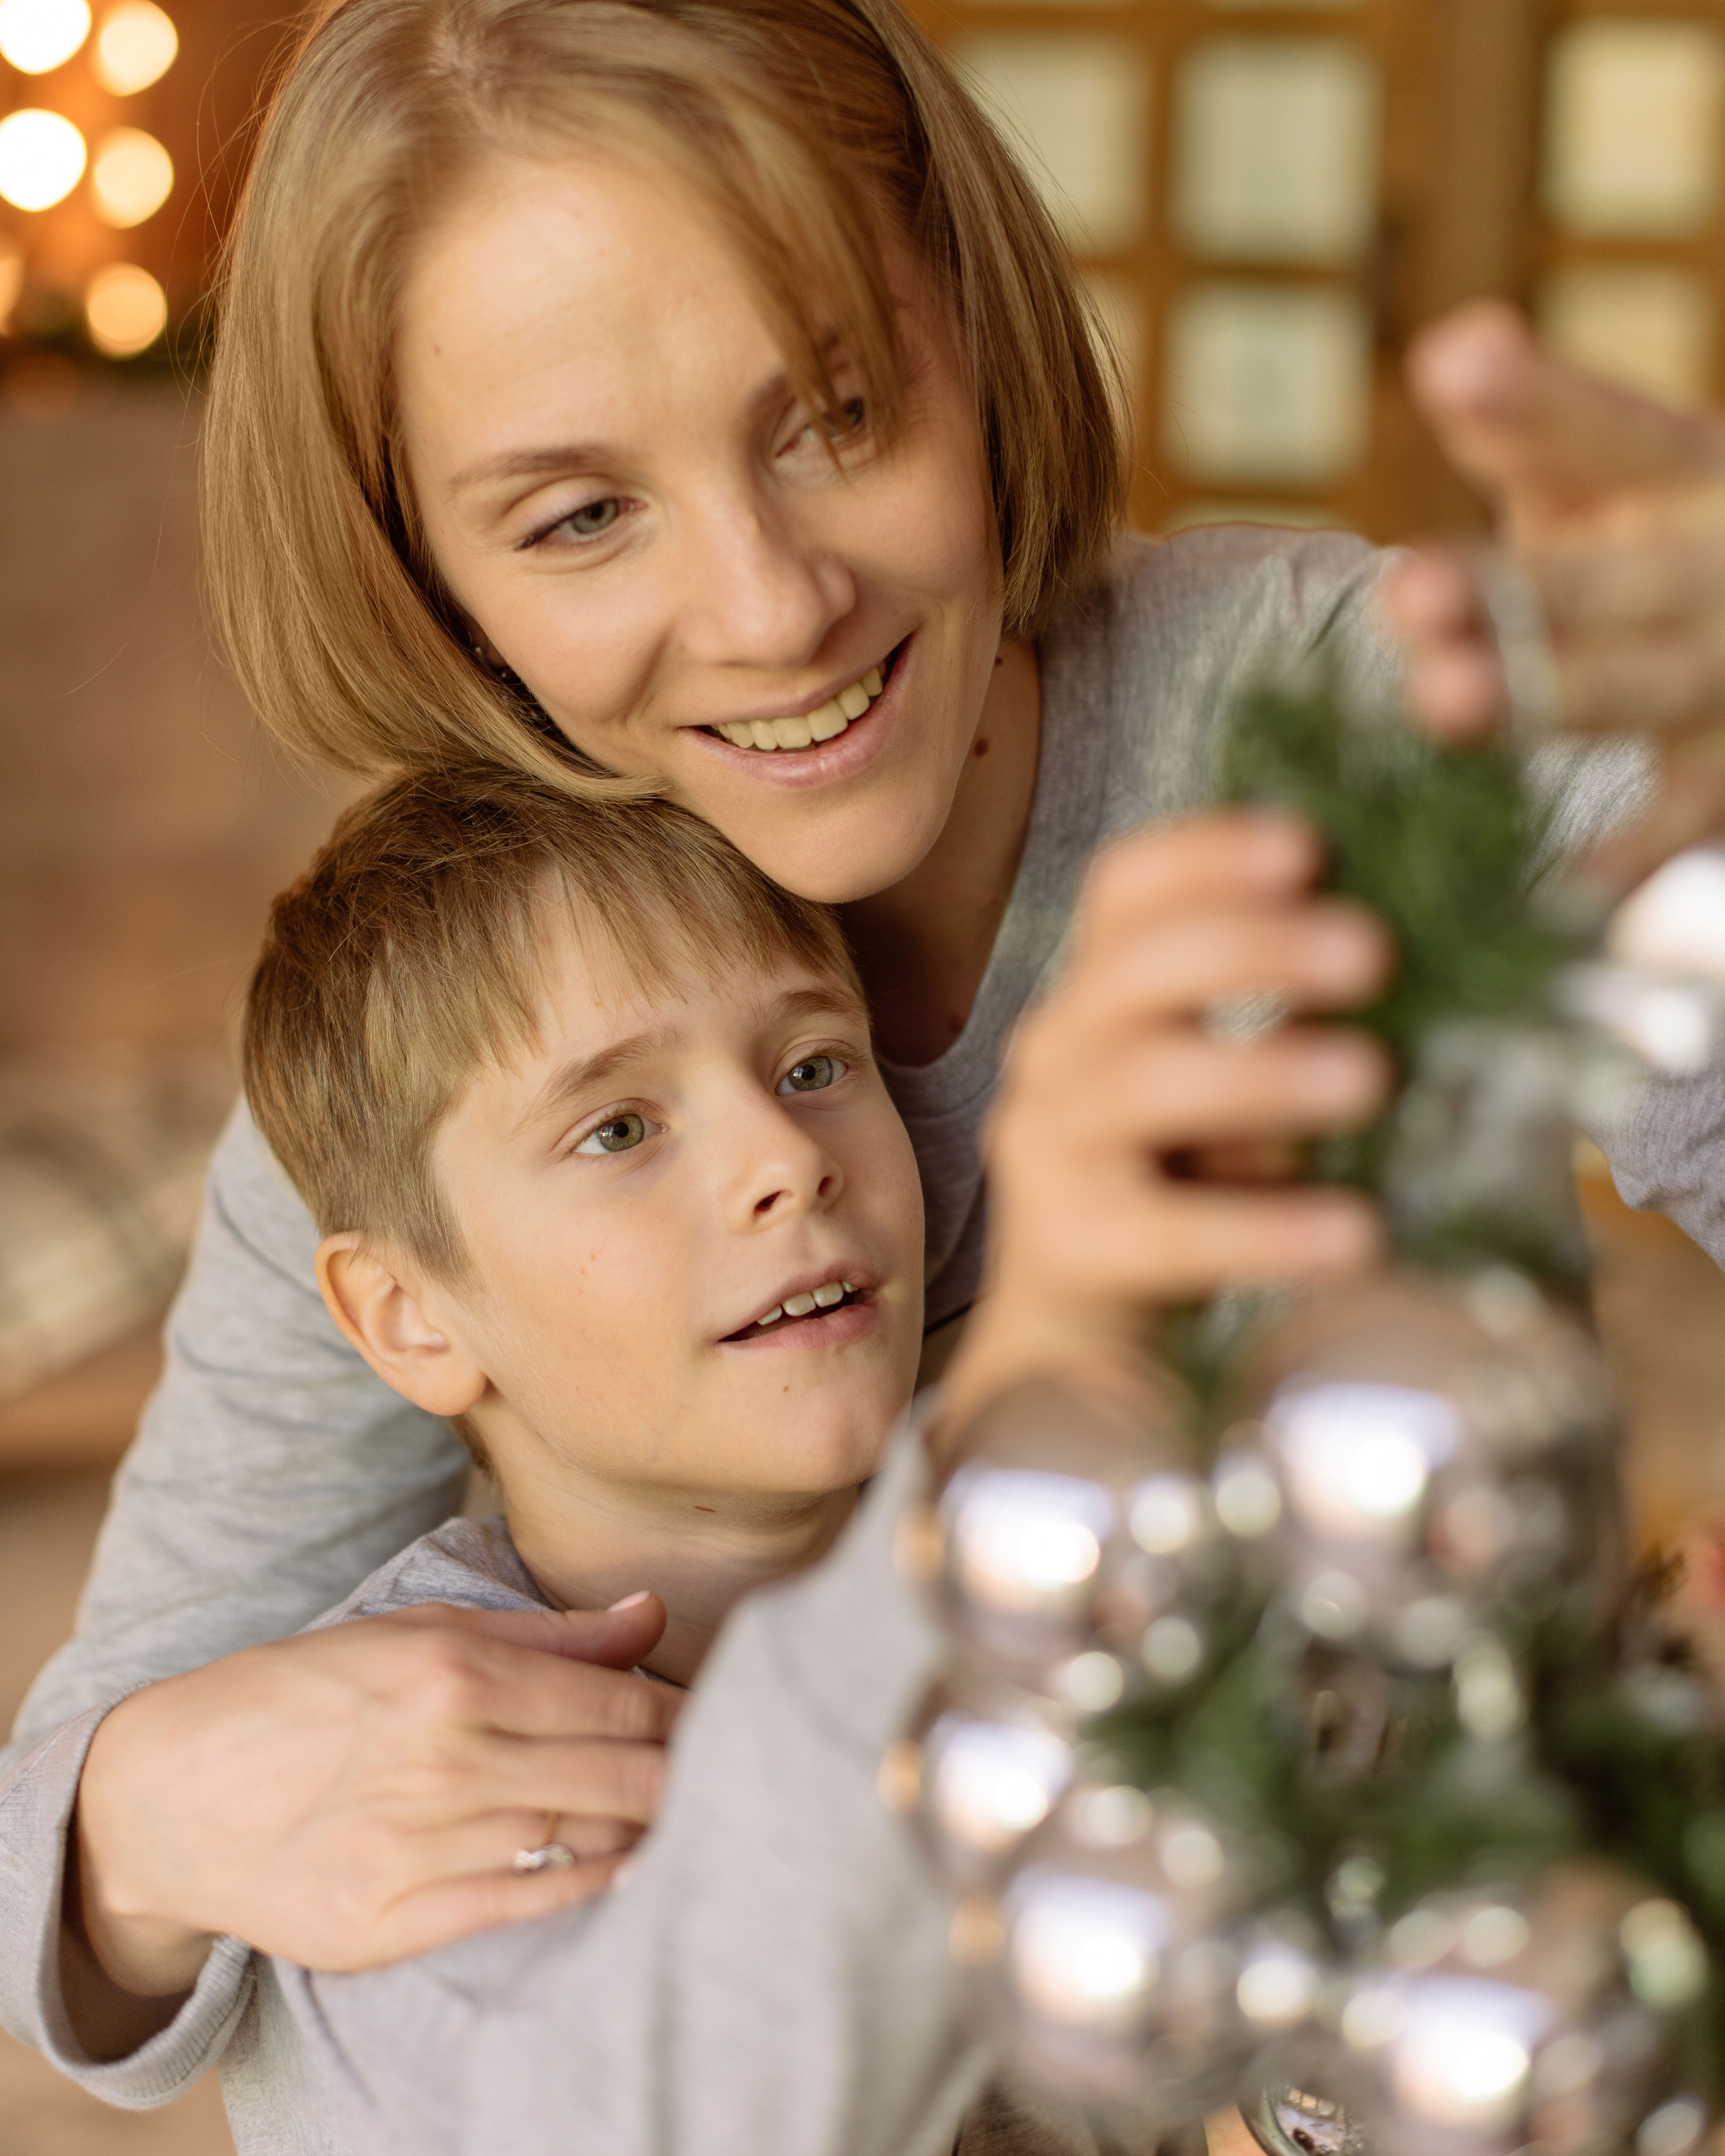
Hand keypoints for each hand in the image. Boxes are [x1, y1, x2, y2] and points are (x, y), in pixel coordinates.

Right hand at [66, 1595, 676, 2050]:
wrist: (168, 1793)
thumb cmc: (302, 1695)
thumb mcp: (415, 1630)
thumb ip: (547, 1633)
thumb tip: (651, 1616)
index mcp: (456, 1671)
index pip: (623, 1703)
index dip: (690, 1719)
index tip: (727, 1721)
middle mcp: (446, 1756)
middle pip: (622, 1774)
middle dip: (691, 1776)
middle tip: (734, 1772)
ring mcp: (419, 1845)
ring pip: (586, 1839)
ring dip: (653, 1829)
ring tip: (696, 1817)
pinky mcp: (393, 1922)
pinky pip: (527, 1902)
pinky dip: (593, 1885)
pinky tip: (632, 1869)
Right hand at [939, 813, 1391, 1439]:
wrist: (1082, 1351)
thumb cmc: (1187, 1194)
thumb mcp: (1240, 1091)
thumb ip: (1297, 1028)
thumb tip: (1442, 969)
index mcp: (1103, 993)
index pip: (1125, 889)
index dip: (1205, 853)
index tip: (1306, 845)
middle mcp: (1058, 1052)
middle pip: (1134, 968)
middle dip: (1253, 947)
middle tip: (1372, 953)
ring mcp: (1050, 1146)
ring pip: (1140, 1080)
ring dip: (1262, 1070)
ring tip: (1369, 1079)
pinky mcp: (1067, 1246)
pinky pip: (1166, 1227)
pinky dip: (1264, 1228)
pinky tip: (1353, 1236)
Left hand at [1383, 301, 1724, 881]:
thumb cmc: (1651, 540)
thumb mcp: (1600, 473)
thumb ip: (1527, 421)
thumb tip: (1454, 345)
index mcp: (1682, 469)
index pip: (1603, 429)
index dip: (1530, 402)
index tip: (1452, 366)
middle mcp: (1712, 567)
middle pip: (1607, 576)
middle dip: (1515, 586)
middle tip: (1407, 591)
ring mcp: (1723, 675)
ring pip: (1632, 688)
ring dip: (1543, 697)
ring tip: (1441, 702)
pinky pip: (1679, 818)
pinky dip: (1629, 859)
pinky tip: (1564, 884)